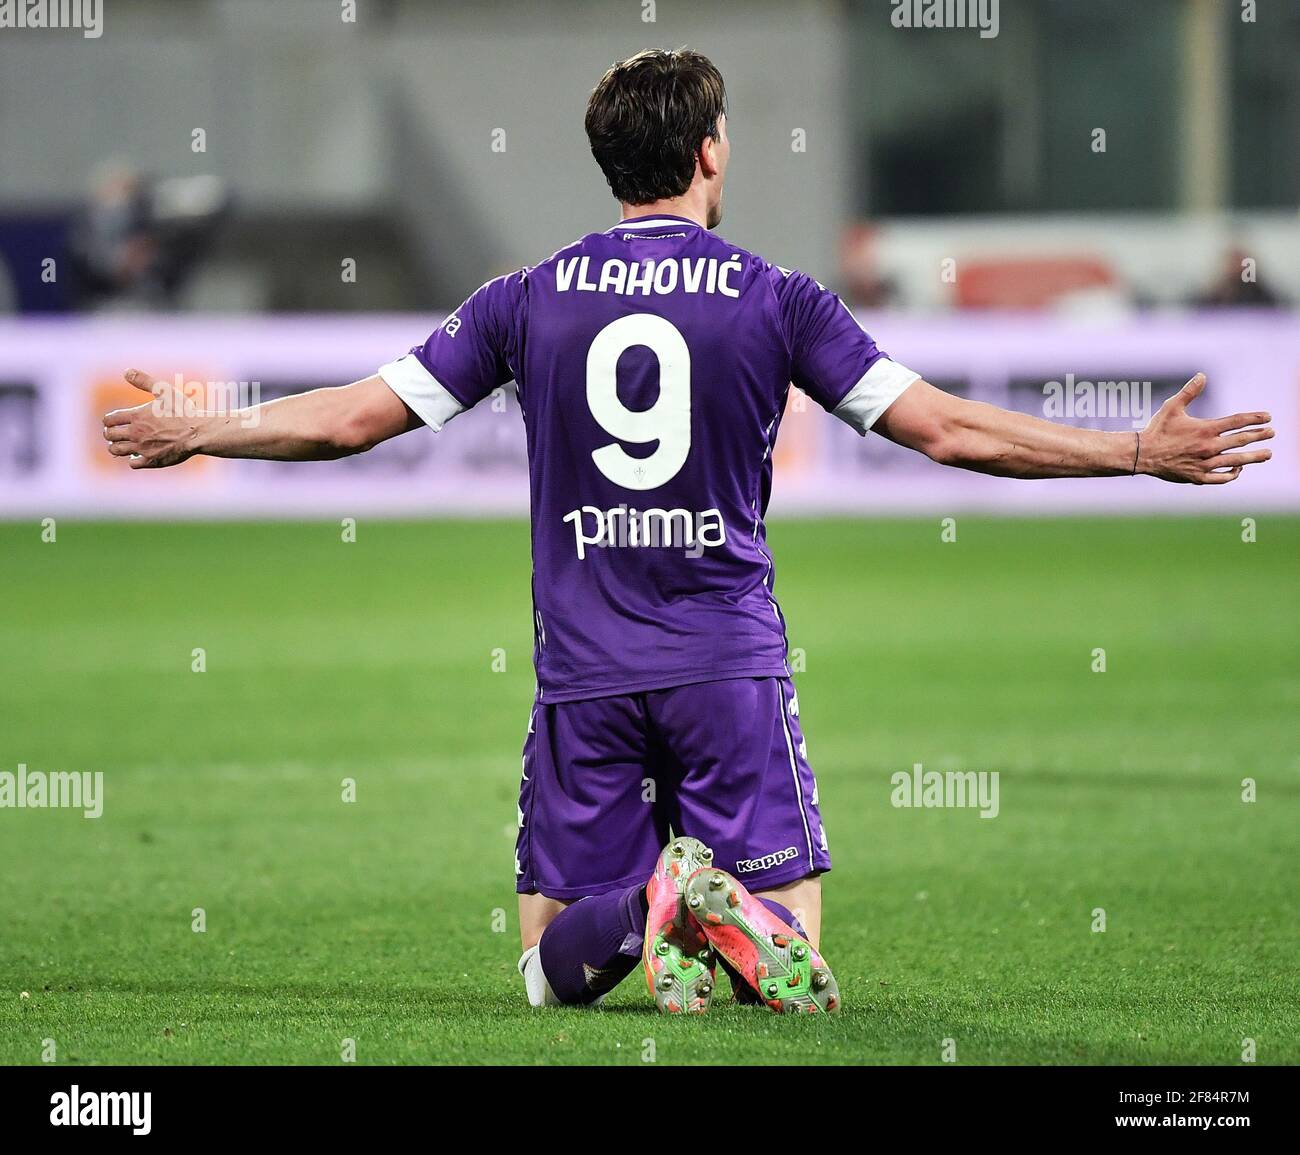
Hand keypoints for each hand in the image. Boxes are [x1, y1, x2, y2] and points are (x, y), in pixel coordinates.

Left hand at [102, 369, 199, 468]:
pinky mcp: (152, 460)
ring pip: (116, 450)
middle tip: (118, 433)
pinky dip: (133, 459)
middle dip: (110, 434)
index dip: (109, 421)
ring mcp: (143, 448)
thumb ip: (144, 381)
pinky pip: (132, 464)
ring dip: (117, 447)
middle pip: (109, 435)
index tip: (115, 421)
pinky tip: (139, 454)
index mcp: (136, 416)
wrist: (198, 432)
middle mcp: (136, 433)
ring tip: (124, 445)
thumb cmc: (183, 411)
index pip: (108, 420)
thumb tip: (126, 371)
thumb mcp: (164, 391)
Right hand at [1138, 373, 1272, 483]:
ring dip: (1255, 457)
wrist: (1142, 454)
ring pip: (1237, 461)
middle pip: (1242, 440)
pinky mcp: (1198, 477)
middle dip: (1260, 436)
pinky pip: (1221, 478)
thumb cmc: (1157, 429)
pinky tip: (1238, 469)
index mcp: (1205, 429)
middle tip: (1272, 433)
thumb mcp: (1172, 407)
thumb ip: (1189, 392)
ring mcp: (1204, 464)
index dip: (1255, 418)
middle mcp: (1208, 447)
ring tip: (1267, 454)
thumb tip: (1202, 375)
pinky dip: (1233, 473)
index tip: (1268, 417)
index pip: (1238, 421)